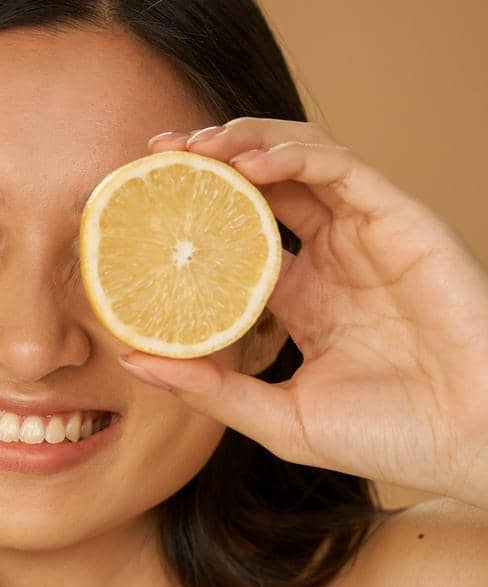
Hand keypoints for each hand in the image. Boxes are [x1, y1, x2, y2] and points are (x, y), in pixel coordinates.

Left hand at [124, 119, 487, 505]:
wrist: (473, 445)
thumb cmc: (391, 439)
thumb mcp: (279, 419)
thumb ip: (210, 389)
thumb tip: (133, 361)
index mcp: (304, 296)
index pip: (236, 234)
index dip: (190, 211)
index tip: (136, 203)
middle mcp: (334, 257)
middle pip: (263, 183)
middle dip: (209, 158)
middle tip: (154, 153)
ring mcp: (369, 236)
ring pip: (302, 159)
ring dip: (246, 141)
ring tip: (194, 146)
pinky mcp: (403, 223)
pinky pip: (343, 170)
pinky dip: (294, 156)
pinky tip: (248, 163)